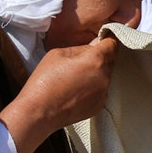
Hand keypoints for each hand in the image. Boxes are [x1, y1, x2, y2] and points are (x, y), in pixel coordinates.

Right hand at [0, 37, 117, 152]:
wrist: (39, 112)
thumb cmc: (45, 81)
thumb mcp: (58, 54)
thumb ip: (81, 48)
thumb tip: (94, 45)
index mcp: (95, 60)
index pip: (112, 44)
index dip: (107, 41)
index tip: (102, 41)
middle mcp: (104, 76)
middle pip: (109, 61)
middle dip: (99, 58)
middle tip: (80, 62)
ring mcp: (103, 93)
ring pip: (105, 76)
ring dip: (96, 74)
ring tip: (75, 79)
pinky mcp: (99, 105)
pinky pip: (101, 91)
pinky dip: (93, 88)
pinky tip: (76, 91)